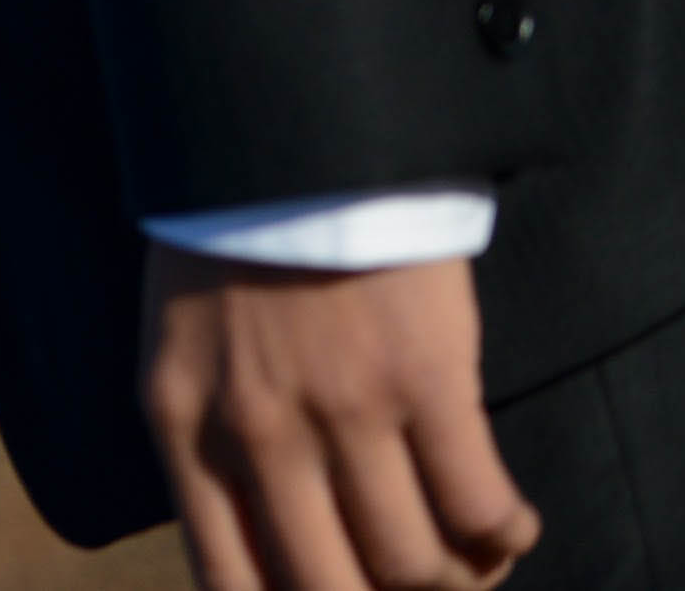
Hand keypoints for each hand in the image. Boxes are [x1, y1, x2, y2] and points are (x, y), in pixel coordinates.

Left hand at [144, 252, 535, 590]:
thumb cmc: (228, 247)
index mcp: (182, 427)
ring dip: (455, 578)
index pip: (232, 584)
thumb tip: (261, 550)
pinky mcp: (425, 381)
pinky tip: (506, 523)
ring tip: (469, 557)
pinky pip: (479, 506)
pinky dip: (503, 534)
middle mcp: (257, 433)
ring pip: (414, 564)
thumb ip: (209, 445)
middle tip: (414, 585)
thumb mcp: (179, 351)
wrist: (282, 138)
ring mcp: (343, 410)